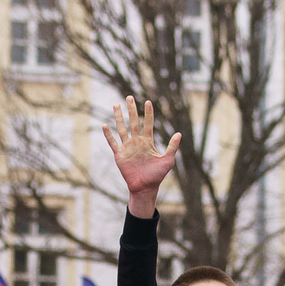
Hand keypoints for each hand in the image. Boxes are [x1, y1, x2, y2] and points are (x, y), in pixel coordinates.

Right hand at [102, 100, 181, 216]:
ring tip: (116, 105)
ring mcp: (127, 147)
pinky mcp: (119, 155)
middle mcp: (137, 142)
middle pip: (133, 122)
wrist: (145, 188)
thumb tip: (179, 133)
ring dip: (119, 117)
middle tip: (129, 97)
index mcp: (148, 142)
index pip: (147, 124)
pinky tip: (105, 125)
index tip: (148, 101)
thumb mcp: (168, 160)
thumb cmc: (157, 176)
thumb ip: (172, 147)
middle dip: (131, 110)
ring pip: (122, 128)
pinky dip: (109, 135)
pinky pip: (113, 143)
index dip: (148, 113)